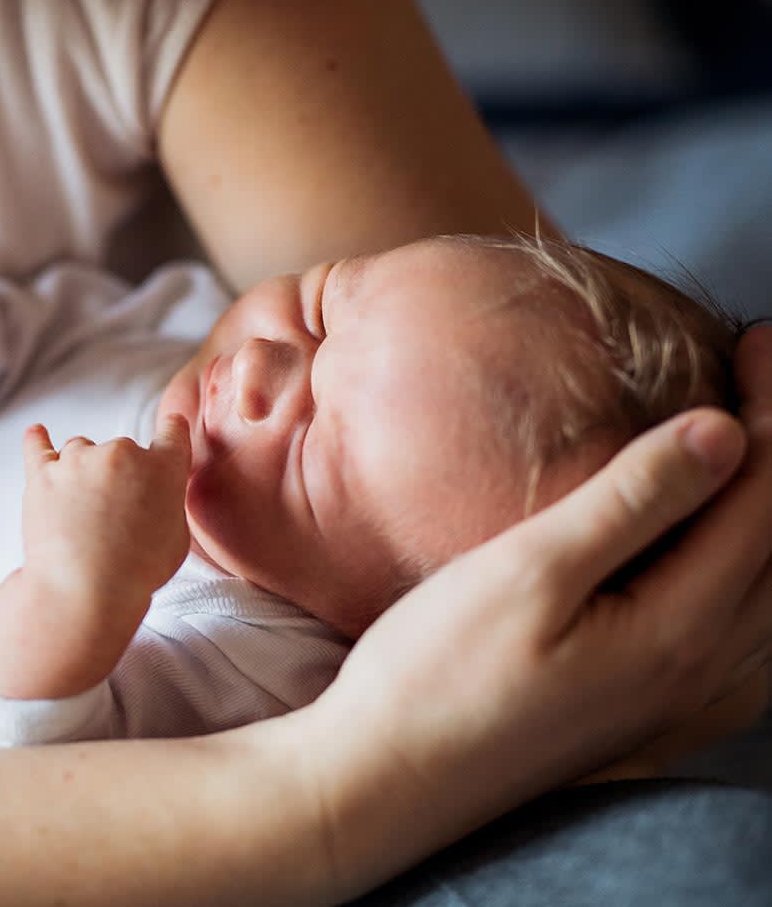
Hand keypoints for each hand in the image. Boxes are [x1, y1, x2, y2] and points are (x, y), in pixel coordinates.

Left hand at [0, 413, 192, 699]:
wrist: (86, 590)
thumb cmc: (138, 572)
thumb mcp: (178, 537)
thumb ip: (169, 504)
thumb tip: (154, 496)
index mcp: (162, 467)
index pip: (172, 432)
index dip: (171, 433)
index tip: (169, 430)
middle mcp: (121, 453)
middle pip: (122, 449)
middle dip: (122, 473)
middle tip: (117, 513)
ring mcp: (78, 461)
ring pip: (82, 450)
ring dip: (85, 470)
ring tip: (83, 508)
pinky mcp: (42, 475)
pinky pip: (37, 447)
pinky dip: (37, 441)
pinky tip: (37, 433)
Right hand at [301, 326, 771, 898]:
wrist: (389, 781)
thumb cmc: (438, 674)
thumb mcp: (527, 572)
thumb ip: (629, 503)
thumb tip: (723, 433)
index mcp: (677, 627)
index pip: (761, 499)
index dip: (771, 412)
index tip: (758, 341)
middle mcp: (698, 673)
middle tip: (766, 380)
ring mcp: (677, 707)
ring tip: (759, 463)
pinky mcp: (647, 722)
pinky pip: (750, 653)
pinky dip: (764, 594)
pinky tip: (740, 584)